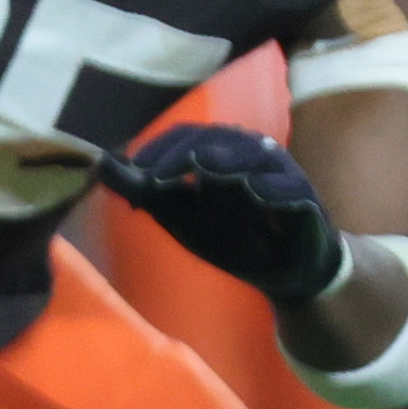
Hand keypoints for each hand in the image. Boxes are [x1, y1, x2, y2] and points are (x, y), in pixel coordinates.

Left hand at [99, 123, 346, 304]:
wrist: (285, 272)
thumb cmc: (232, 237)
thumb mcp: (180, 217)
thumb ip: (144, 191)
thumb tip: (99, 164)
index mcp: (222, 153)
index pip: (188, 136)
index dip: (160, 149)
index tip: (134, 172)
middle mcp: (253, 155)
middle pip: (219, 139)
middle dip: (184, 155)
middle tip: (155, 176)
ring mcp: (283, 176)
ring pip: (258, 156)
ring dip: (227, 161)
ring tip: (201, 168)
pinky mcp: (308, 202)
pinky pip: (293, 189)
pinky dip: (274, 188)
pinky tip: (255, 192)